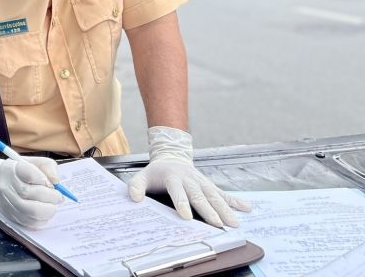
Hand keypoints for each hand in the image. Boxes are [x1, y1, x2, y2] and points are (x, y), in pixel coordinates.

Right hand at [0, 153, 62, 228]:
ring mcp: (7, 202)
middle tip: (58, 197)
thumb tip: (56, 181)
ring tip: (52, 206)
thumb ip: (48, 167)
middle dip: (49, 197)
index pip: (28, 172)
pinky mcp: (10, 215)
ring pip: (29, 210)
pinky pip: (29, 222)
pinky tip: (44, 213)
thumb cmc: (20, 172)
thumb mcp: (34, 163)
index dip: (43, 179)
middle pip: (28, 193)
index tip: (51, 182)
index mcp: (13, 169)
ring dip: (47, 210)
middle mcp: (7, 186)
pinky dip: (41, 220)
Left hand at [127, 126, 250, 227]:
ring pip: (215, 196)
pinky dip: (235, 201)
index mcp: (173, 177)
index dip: (181, 204)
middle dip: (209, 210)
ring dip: (225, 209)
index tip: (186, 217)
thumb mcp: (141, 176)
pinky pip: (223, 193)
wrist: (171, 156)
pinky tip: (247, 208)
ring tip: (234, 223)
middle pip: (200, 196)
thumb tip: (134, 198)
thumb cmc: (155, 172)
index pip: (177, 192)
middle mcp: (190, 179)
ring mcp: (201, 182)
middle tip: (217, 224)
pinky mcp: (209, 185)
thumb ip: (135, 186)